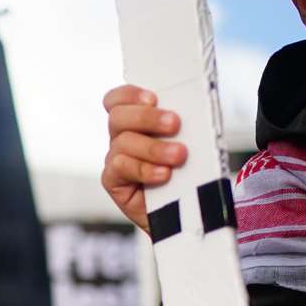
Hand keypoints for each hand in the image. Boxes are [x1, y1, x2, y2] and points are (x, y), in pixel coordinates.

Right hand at [101, 84, 187, 232]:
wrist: (186, 211)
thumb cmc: (187, 172)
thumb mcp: (188, 142)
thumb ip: (182, 125)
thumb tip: (191, 108)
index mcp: (136, 121)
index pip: (118, 99)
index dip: (129, 95)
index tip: (153, 98)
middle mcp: (121, 137)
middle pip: (118, 117)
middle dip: (147, 118)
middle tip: (175, 124)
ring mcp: (116, 159)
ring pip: (123, 143)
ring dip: (153, 148)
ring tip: (179, 155)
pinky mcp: (114, 182)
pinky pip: (121, 168)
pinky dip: (144, 170)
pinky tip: (164, 175)